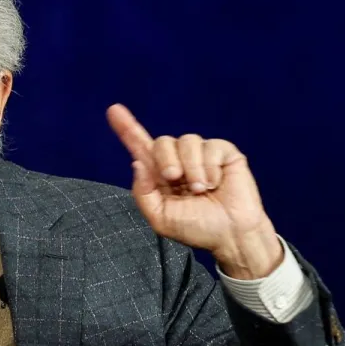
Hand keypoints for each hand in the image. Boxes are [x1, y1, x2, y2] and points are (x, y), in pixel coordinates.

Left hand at [106, 104, 283, 278]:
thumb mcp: (161, 218)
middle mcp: (179, 160)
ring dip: (191, 169)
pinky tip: (216, 184)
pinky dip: (210, 169)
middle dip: (165, 160)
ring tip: (201, 190)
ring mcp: (201, 154)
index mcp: (160, 176)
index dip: (127, 129)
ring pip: (186, 141)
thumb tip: (137, 163)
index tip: (113, 110)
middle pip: (162, 141)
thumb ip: (144, 192)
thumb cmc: (198, 228)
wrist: (230, 234)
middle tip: (175, 179)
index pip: (141, 147)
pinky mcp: (223, 152)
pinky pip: (210, 146)